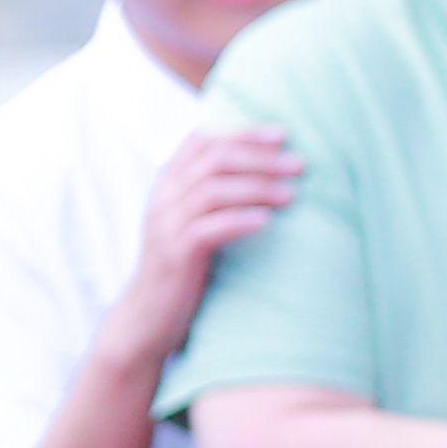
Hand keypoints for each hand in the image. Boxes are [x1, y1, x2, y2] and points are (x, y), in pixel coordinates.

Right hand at [95, 122, 300, 362]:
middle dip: (261, 158)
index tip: (282, 136)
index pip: (203, 141)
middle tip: (298, 165)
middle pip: (214, 160)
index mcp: (167, 183)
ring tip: (291, 194)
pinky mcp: (175, 255)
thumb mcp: (191, 220)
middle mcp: (163, 198)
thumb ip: (212, 192)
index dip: (243, 133)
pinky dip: (240, 220)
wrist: (148, 314)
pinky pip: (209, 228)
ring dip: (257, 188)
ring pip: (213, 190)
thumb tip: (265, 168)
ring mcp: (166, 226)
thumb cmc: (182, 265)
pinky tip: (267, 221)